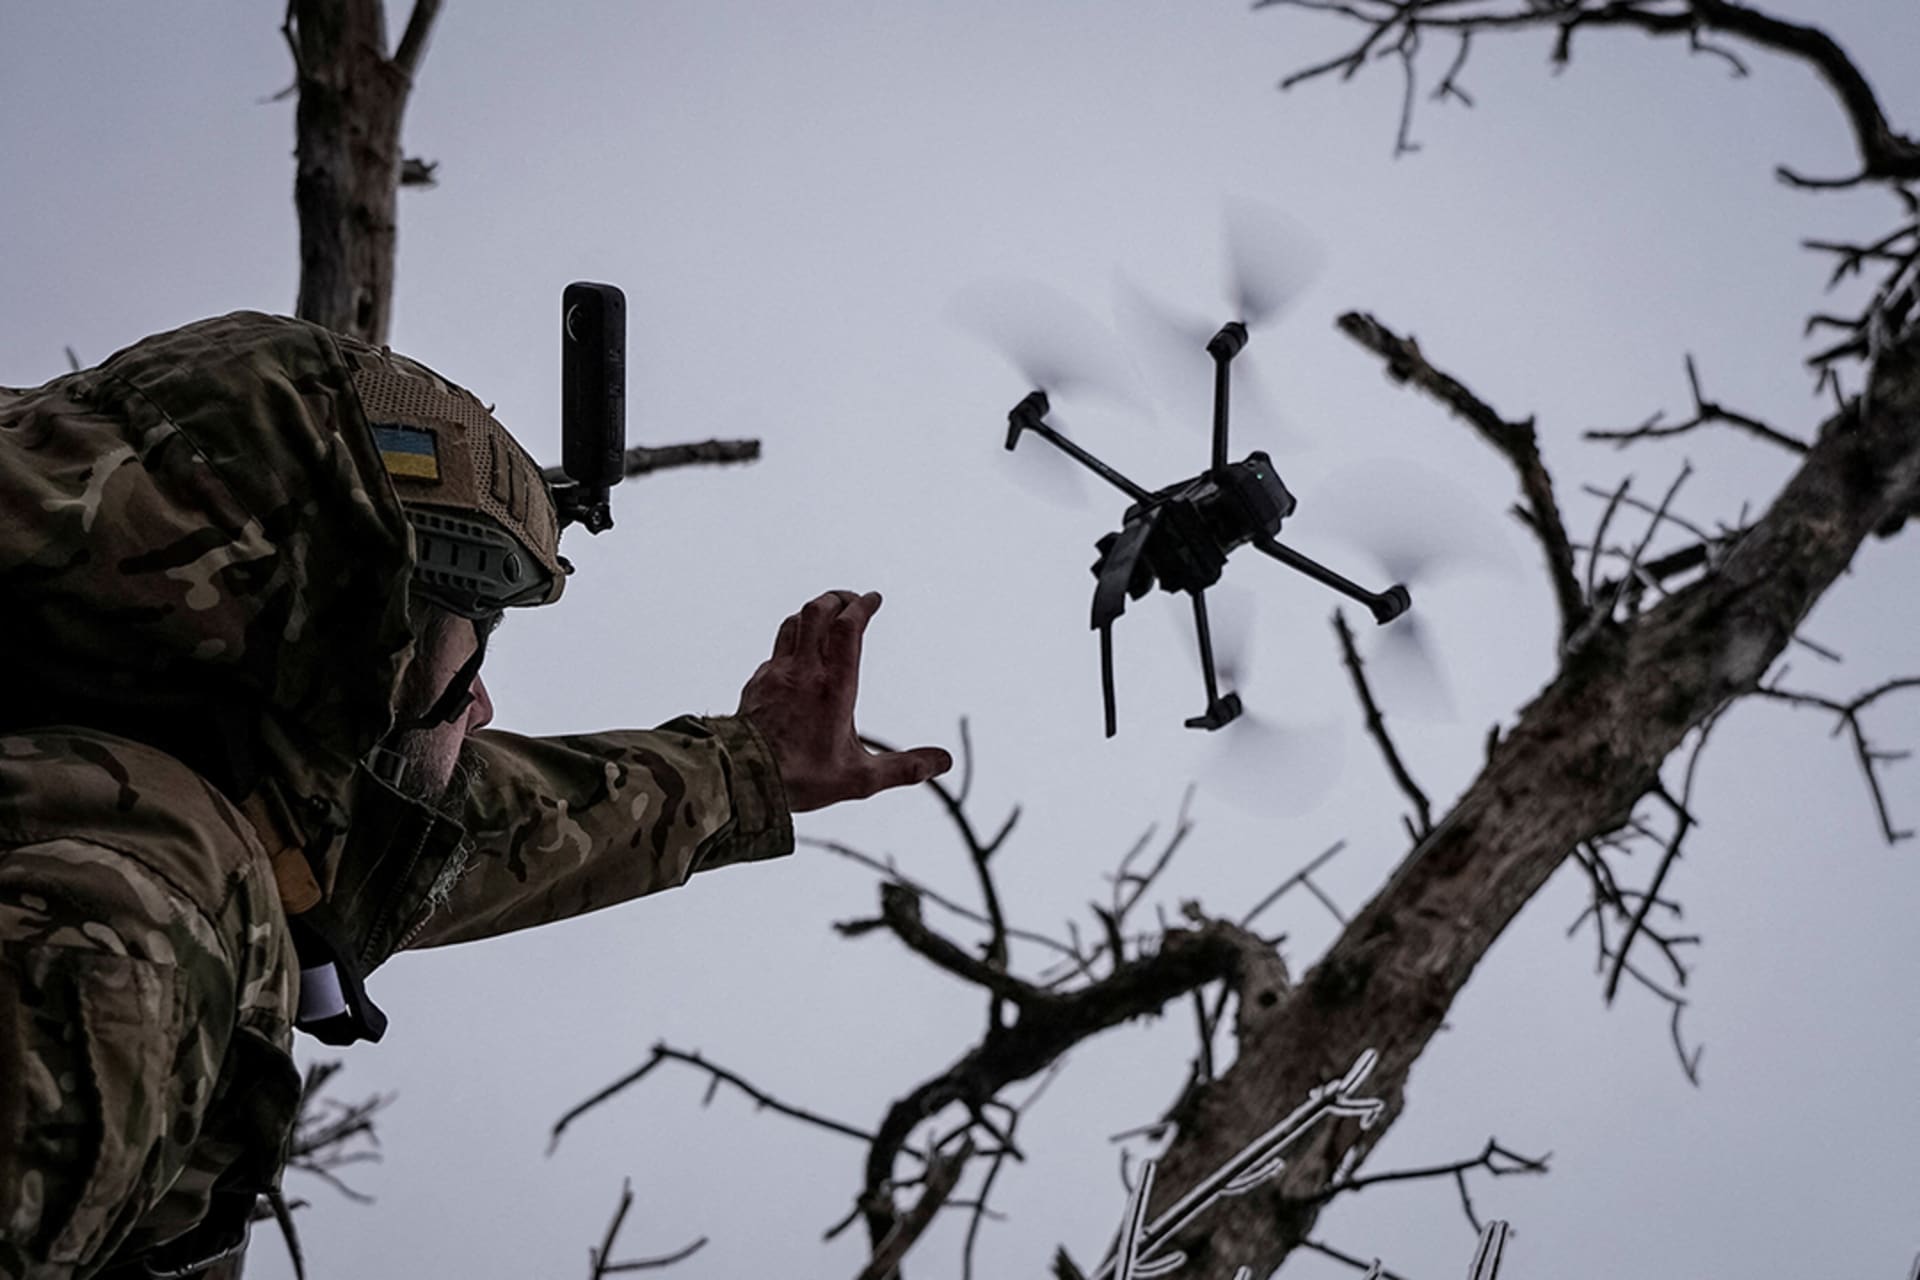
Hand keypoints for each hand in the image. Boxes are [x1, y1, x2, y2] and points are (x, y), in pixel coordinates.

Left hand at [737, 590, 952, 812]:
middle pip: (817, 611)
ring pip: (793, 624)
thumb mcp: (860, 779)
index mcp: (834, 686)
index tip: (873, 599)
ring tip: (826, 617)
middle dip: (837, 598)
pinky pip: (775, 652)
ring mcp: (776, 675)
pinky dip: (791, 643)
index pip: (848, 627)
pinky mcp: (756, 685)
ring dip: (811, 613)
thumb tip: (942, 762)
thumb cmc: (801, 778)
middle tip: (851, 600)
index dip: (862, 606)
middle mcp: (804, 672)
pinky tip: (796, 659)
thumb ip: (903, 768)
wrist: (741, 779)